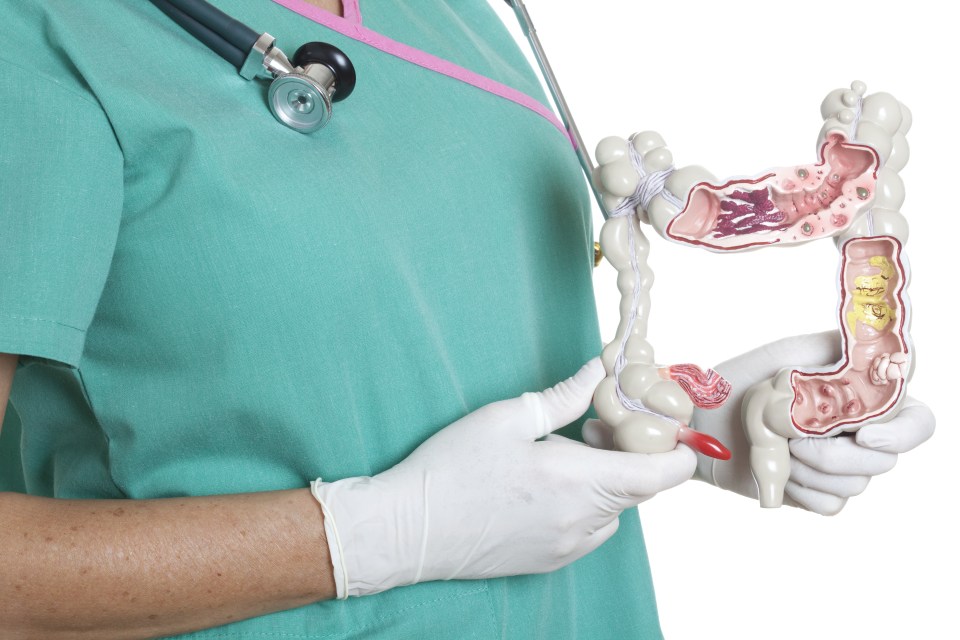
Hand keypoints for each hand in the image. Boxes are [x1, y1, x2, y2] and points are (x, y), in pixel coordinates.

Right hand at [311, 359, 695, 596]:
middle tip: (598, 425)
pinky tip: (548, 484)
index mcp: (578, 481)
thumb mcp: (507, 418)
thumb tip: (602, 369)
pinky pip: (591, 528)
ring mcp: (568, 546)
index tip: (665, 425)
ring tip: (565, 453)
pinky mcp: (551, 560)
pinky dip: (588, 503)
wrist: (408, 531)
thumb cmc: (451, 468)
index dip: (679, 449)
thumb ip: (566, 396)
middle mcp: (583, 521)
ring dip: (609, 479)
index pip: (663, 475)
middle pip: (642, 489)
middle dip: (634, 454)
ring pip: (616, 509)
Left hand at [689, 332, 934, 514]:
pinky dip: (801, 490)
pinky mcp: (818, 494)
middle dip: (835, 452)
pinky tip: (778, 470)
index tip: (865, 434)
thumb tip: (878, 346)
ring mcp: (841, 468)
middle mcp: (861, 435)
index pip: (917, 421)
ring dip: (810, 468)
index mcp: (864, 397)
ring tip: (777, 446)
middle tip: (792, 437)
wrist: (700, 421)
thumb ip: (832, 349)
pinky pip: (830, 505)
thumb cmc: (740, 382)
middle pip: (885, 460)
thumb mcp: (784, 354)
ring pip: (856, 484)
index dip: (902, 433)